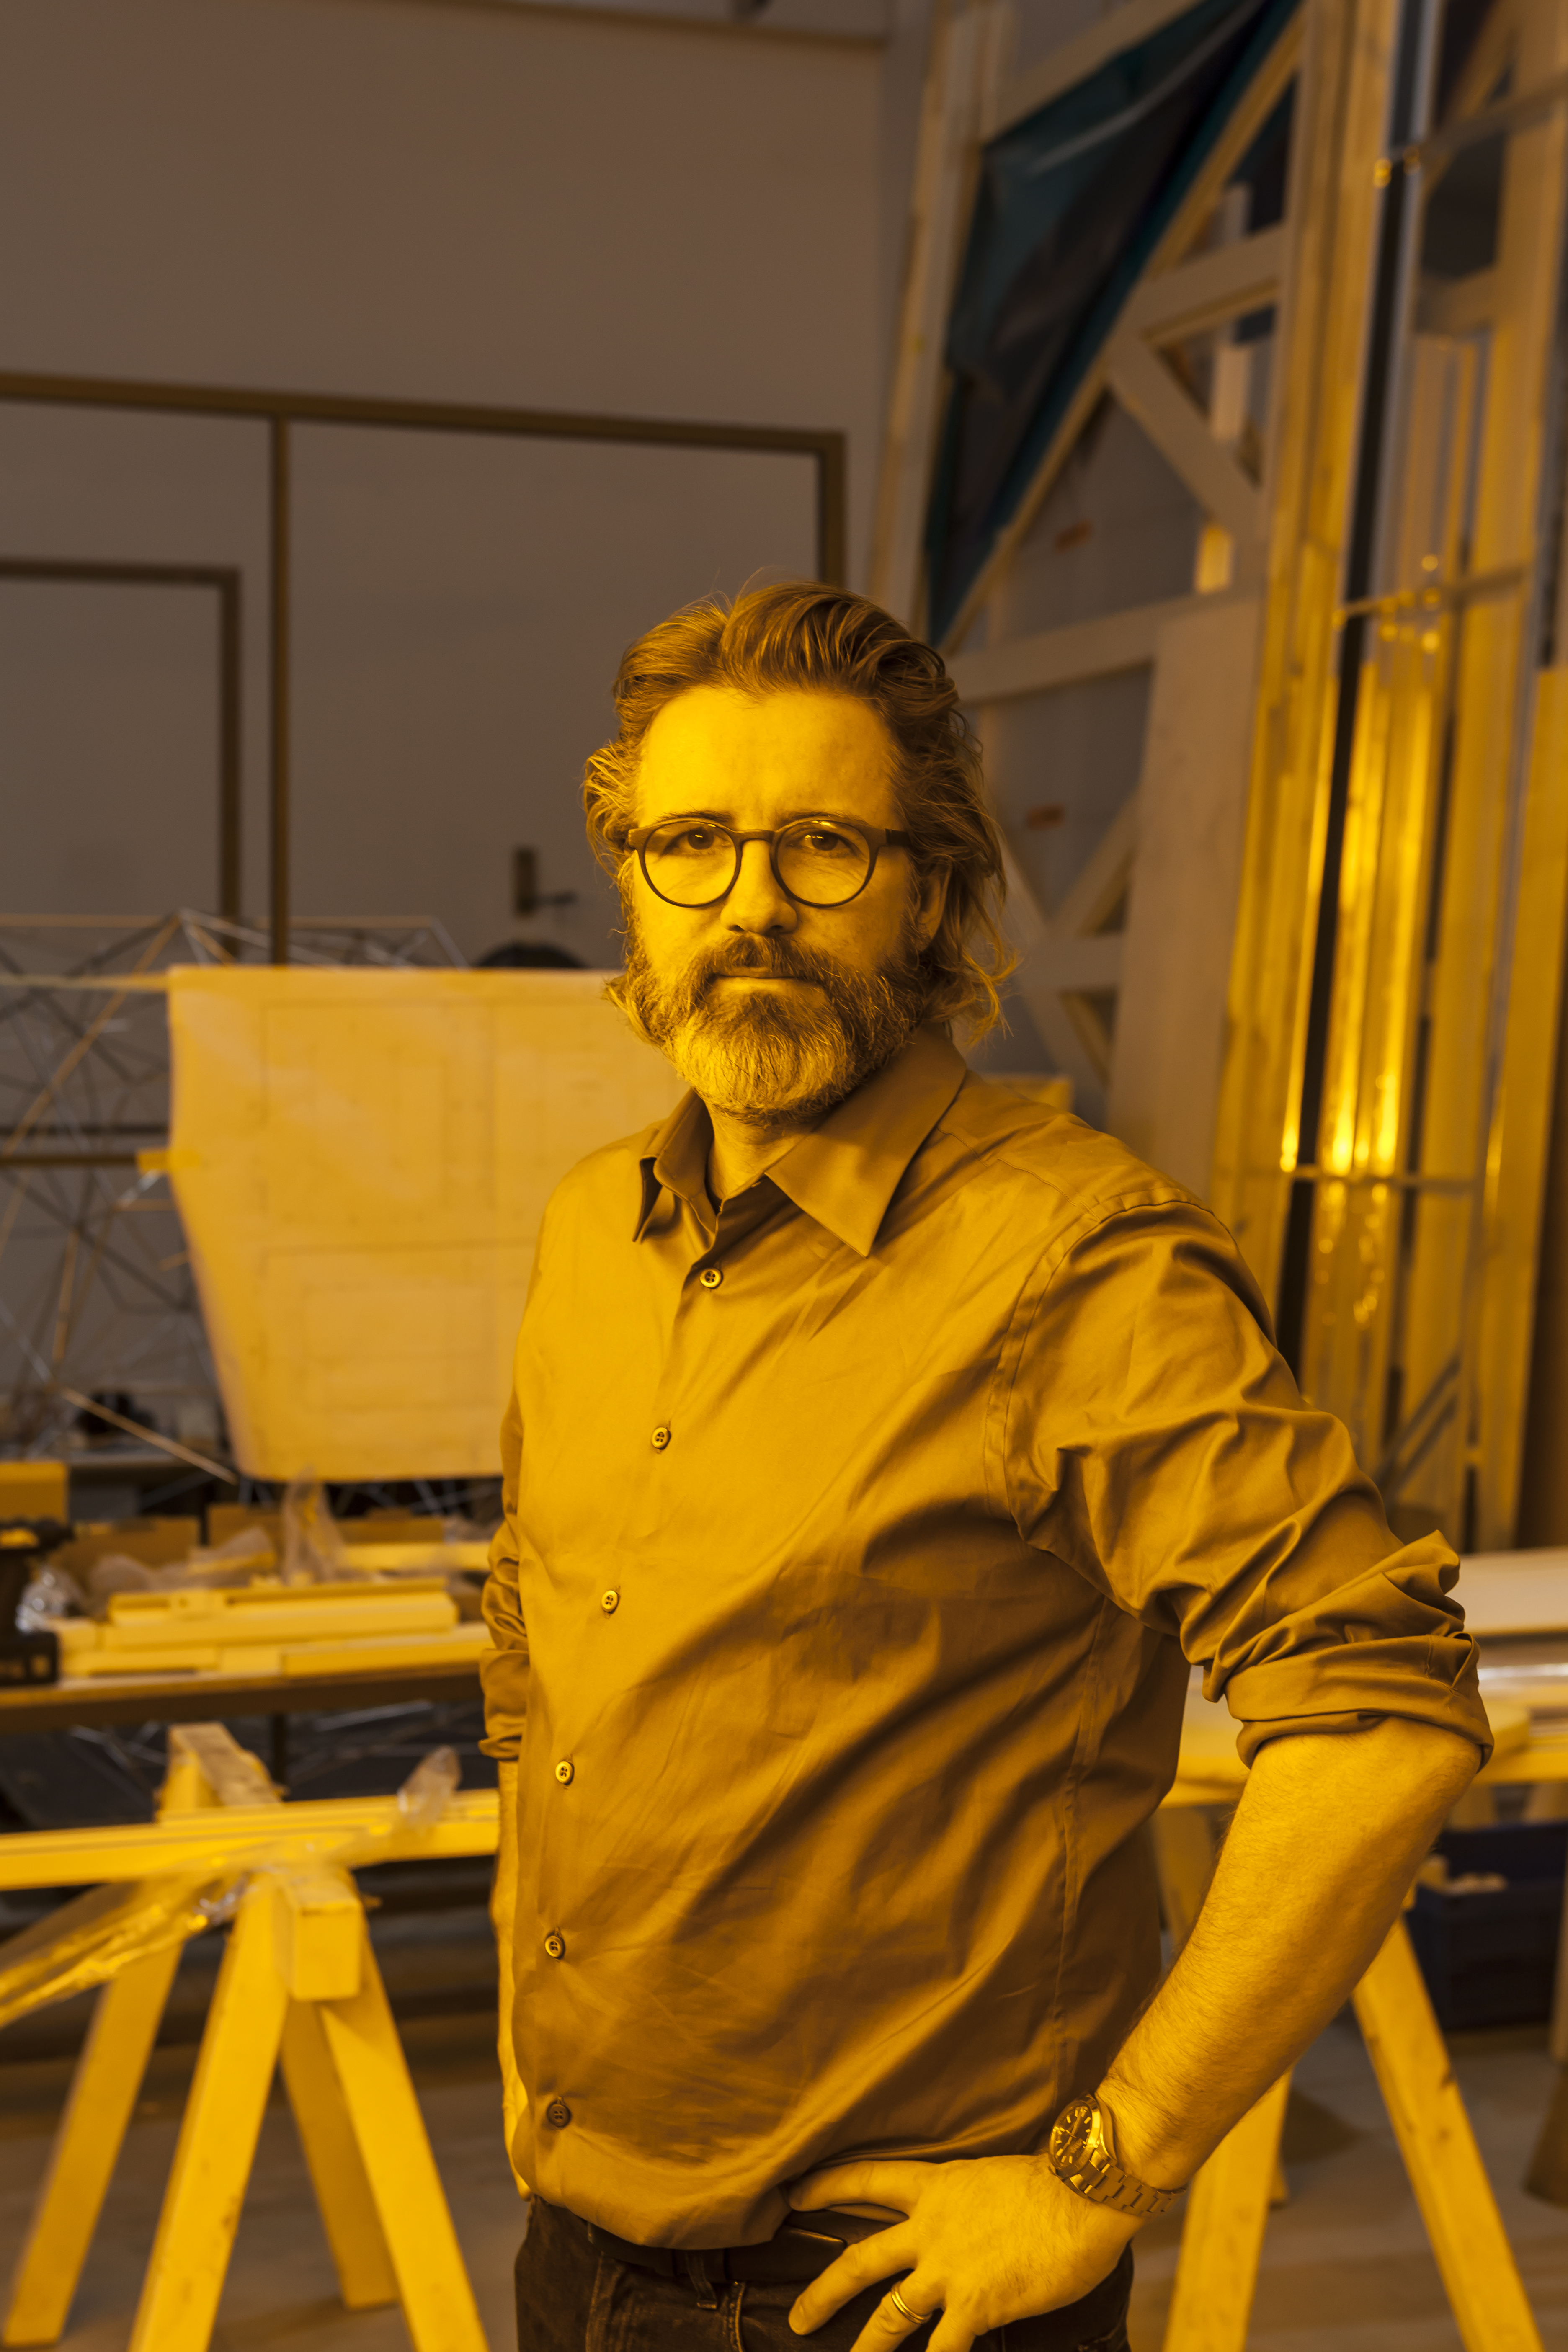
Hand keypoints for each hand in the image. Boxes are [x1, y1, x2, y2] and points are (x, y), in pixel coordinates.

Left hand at [786, 2156, 1140, 2351]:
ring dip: (868, 2348)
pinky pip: (941, 2351)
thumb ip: (966, 2205)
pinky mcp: (975, 2306)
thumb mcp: (991, 2180)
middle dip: (825, 2292)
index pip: (868, 2180)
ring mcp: (948, 2270)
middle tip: (798, 2318)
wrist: (1083, 2194)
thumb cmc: (1054, 2183)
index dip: (828, 2188)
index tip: (794, 2196)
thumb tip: (967, 2223)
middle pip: (861, 2260)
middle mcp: (931, 2229)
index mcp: (935, 2188)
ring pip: (890, 2315)